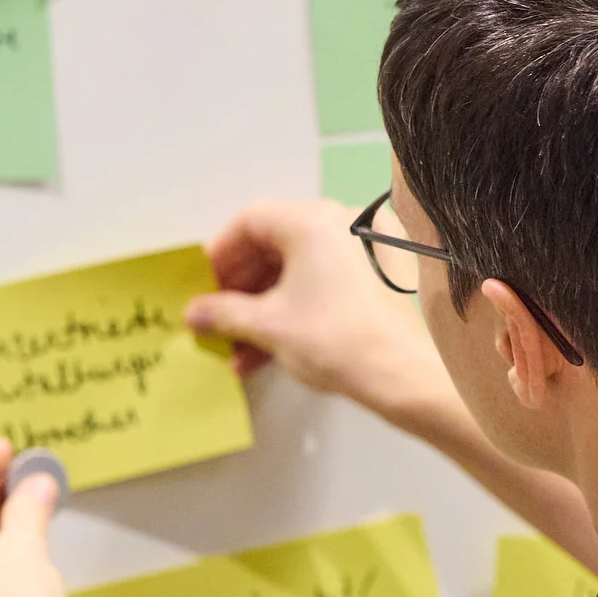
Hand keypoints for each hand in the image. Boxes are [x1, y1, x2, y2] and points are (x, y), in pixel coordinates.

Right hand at [187, 195, 455, 430]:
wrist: (403, 375)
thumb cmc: (336, 339)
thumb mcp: (269, 325)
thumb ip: (224, 313)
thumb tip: (194, 313)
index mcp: (312, 221)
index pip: (250, 221)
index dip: (220, 254)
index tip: (202, 283)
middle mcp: (339, 226)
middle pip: (272, 246)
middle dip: (238, 287)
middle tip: (215, 317)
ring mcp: (358, 253)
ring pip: (294, 272)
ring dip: (260, 309)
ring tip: (235, 346)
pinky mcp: (371, 282)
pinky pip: (318, 287)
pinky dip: (290, 312)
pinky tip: (265, 352)